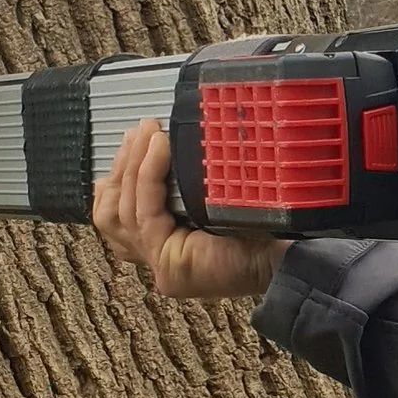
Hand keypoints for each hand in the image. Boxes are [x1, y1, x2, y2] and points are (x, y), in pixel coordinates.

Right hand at [90, 117, 289, 300]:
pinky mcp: (169, 264)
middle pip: (110, 215)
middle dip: (120, 167)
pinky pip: (145, 213)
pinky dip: (148, 175)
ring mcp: (160, 265)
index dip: (116, 176)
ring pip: (121, 212)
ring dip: (131, 165)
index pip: (116, 215)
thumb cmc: (259, 226)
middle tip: (137, 131)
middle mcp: (156, 259)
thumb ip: (183, 182)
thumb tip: (162, 141)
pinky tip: (159, 148)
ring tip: (147, 132)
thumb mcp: (210, 197)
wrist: (288, 252)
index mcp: (164, 245)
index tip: (131, 140)